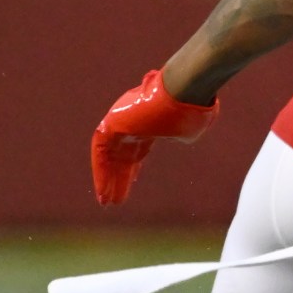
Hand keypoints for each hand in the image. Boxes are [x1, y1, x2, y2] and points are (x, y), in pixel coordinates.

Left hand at [91, 69, 219, 205]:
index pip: (138, 149)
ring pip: (109, 155)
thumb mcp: (189, 130)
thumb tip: (184, 137)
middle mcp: (132, 122)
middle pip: (122, 155)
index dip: (133, 168)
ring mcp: (121, 120)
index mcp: (150, 124)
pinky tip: (103, 190)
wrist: (184, 90)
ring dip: (107, 179)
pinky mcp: (112, 122)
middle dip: (119, 178)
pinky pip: (101, 151)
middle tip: (114, 200)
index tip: (133, 182)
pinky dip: (101, 171)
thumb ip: (183, 136)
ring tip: (107, 202)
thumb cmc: (191, 110)